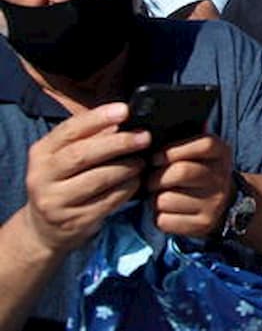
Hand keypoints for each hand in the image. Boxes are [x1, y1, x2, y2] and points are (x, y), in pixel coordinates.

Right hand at [23, 103, 149, 253]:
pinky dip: (127, 188)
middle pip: (82, 154)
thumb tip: (125, 117)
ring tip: (142, 161)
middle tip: (144, 137)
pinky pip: (108, 201)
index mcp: (41, 153)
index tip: (125, 110)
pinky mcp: (74, 221)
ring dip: (126, 167)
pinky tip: (136, 181)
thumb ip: (91, 137)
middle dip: (118, 143)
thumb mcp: (67, 157)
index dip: (98, 118)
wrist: (46, 228)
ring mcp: (55, 202)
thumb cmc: (66, 180)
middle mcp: (41, 177)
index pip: (69, 130)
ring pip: (97, 179)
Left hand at [144, 134, 232, 237]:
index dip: (173, 150)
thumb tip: (149, 139)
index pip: (204, 145)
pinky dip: (159, 217)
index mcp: (222, 154)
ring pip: (166, 199)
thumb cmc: (202, 172)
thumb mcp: (202, 153)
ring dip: (155, 199)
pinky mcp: (202, 224)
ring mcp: (214, 203)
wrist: (226, 205)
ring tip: (161, 196)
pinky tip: (168, 212)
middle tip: (150, 181)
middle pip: (181, 171)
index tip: (155, 158)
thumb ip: (183, 142)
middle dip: (156, 177)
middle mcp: (221, 178)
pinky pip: (165, 220)